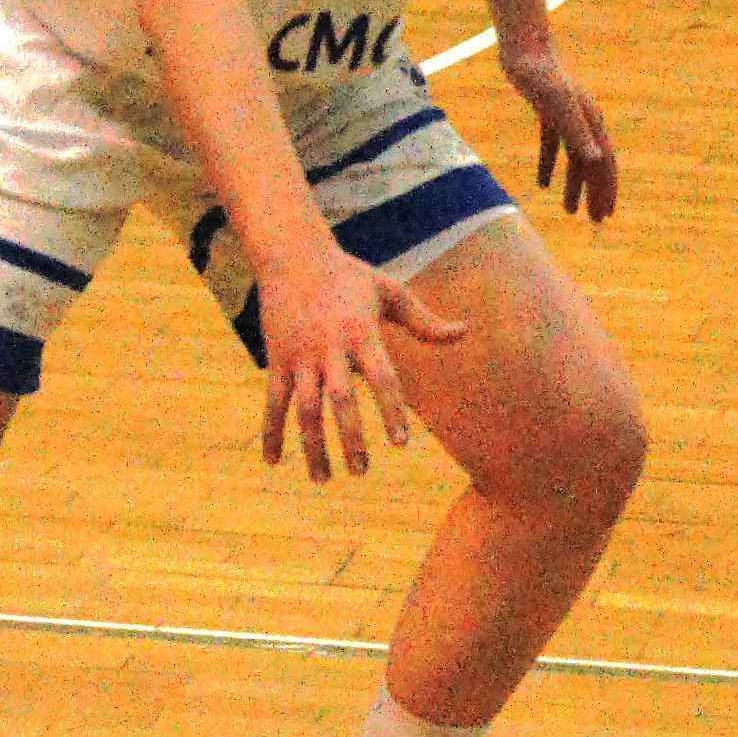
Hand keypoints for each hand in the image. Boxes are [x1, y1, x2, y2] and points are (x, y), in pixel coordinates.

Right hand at [254, 250, 469, 481]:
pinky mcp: (276, 361)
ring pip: (305, 409)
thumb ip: (425, 321)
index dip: (391, 410)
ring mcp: (299, 357)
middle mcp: (329, 348)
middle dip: (350, 438)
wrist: (292, 256)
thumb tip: (466, 332)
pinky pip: (273, 403)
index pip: (381, 377)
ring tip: (325, 480)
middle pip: (340, 400)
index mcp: (361, 332)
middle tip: (362, 471)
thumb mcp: (390, 292)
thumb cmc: (349, 276)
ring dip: (313, 446)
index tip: (401, 443)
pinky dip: (271, 433)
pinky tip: (274, 462)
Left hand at [503, 44, 617, 221]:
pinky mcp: (548, 112)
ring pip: (574, 159)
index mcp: (590, 121)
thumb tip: (595, 161)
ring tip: (569, 212)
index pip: (603, 162)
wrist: (523, 48)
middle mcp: (584, 121)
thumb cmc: (540, 75)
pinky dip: (549, 165)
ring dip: (574, 185)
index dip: (606, 189)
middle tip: (594, 221)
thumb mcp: (558, 106)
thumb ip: (576, 132)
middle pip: (594, 164)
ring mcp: (566, 116)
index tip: (606, 215)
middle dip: (596, 193)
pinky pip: (553, 146)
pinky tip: (542, 184)